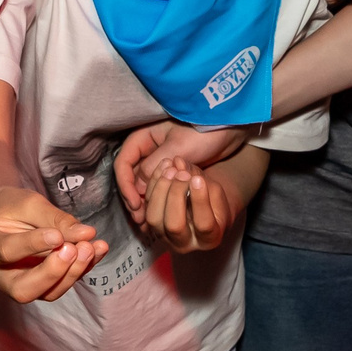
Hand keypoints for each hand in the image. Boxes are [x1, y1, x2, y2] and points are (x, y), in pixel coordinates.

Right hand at [0, 187, 105, 302]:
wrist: (8, 217)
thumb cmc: (13, 208)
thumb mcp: (29, 203)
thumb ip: (54, 219)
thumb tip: (86, 234)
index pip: (7, 252)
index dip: (34, 245)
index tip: (57, 235)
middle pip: (23, 289)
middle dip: (52, 273)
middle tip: (74, 249)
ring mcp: (20, 285)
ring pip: (46, 293)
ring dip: (73, 272)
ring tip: (91, 247)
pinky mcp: (42, 286)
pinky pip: (63, 285)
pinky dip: (83, 269)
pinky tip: (98, 249)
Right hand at [114, 121, 247, 214]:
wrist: (228, 128)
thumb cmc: (201, 132)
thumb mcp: (176, 149)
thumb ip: (154, 167)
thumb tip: (138, 190)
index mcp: (142, 138)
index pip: (123, 164)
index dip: (126, 186)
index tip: (135, 204)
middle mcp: (146, 150)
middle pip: (131, 177)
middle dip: (135, 198)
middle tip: (141, 219)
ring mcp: (158, 160)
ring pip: (144, 184)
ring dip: (146, 202)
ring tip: (149, 222)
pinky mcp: (172, 170)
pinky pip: (159, 186)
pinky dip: (158, 199)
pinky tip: (162, 214)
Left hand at [137, 158, 236, 251]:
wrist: (203, 212)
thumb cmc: (213, 203)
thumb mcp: (215, 192)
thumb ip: (200, 179)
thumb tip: (179, 162)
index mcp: (209, 239)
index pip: (204, 224)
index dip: (200, 201)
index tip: (198, 179)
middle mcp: (184, 244)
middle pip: (174, 225)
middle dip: (176, 196)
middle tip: (181, 174)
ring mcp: (164, 237)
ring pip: (154, 218)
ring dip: (160, 190)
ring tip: (170, 169)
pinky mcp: (151, 226)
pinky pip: (146, 207)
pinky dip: (153, 185)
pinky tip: (162, 168)